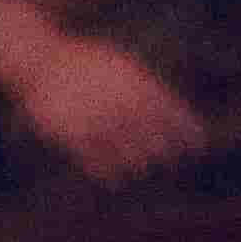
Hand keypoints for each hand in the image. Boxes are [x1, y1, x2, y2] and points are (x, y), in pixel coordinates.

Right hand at [8, 31, 202, 182]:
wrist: (42, 62)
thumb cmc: (87, 63)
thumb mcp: (124, 65)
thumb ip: (148, 87)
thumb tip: (175, 115)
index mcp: (137, 85)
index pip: (172, 114)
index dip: (188, 132)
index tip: (198, 146)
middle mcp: (121, 106)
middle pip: (154, 140)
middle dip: (165, 152)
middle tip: (169, 159)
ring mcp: (98, 122)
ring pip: (129, 156)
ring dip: (139, 164)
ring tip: (141, 167)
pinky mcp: (74, 136)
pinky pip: (98, 164)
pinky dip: (109, 174)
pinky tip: (115, 179)